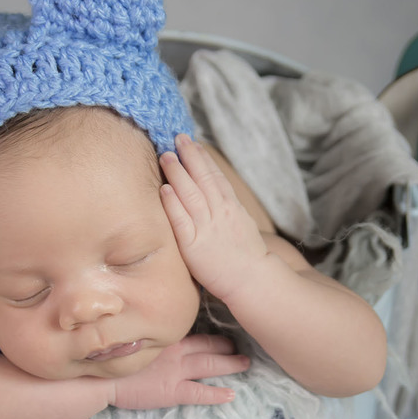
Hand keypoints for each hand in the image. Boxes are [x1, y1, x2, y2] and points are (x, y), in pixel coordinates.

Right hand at [108, 333, 248, 409]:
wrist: (98, 376)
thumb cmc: (107, 354)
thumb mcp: (128, 334)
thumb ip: (144, 332)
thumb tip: (148, 326)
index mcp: (165, 336)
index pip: (193, 330)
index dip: (209, 331)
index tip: (222, 329)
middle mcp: (175, 350)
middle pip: (208, 346)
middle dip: (226, 346)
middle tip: (240, 346)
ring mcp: (176, 371)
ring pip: (211, 365)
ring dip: (229, 365)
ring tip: (244, 364)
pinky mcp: (172, 391)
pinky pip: (200, 393)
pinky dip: (217, 394)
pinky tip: (231, 396)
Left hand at [159, 135, 271, 301]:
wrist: (253, 280)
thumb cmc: (247, 258)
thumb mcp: (242, 226)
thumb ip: (229, 212)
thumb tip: (218, 199)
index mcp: (232, 208)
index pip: (216, 177)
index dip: (203, 159)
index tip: (193, 144)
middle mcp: (220, 213)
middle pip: (203, 178)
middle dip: (189, 156)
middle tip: (177, 138)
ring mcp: (207, 227)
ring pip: (190, 193)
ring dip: (177, 172)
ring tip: (166, 156)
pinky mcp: (194, 245)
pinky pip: (181, 219)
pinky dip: (173, 202)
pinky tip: (164, 188)